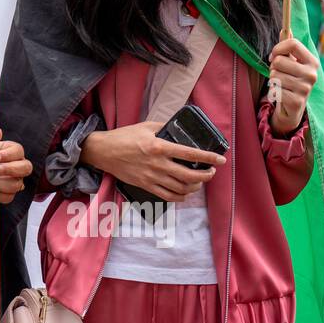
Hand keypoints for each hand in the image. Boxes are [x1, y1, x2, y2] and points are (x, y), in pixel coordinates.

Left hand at [0, 128, 31, 203]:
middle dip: (10, 169)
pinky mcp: (9, 194)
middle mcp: (18, 166)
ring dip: (3, 183)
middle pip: (26, 168)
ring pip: (17, 184)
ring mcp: (16, 181)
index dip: (7, 154)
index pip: (18, 151)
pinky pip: (9, 197)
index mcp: (13, 152)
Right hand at [79, 120, 221, 202]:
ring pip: (181, 188)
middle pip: (190, 176)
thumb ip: (164, 127)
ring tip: (199, 181)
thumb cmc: (123, 137)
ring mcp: (152, 177)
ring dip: (195, 186)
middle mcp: (158, 164)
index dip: (208, 158)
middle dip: (206, 175)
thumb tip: (179, 128)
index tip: (220, 160)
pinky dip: (180, 197)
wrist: (103, 151)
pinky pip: (168, 196)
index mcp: (159, 147)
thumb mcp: (145, 126)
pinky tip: (185, 192)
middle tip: (210, 171)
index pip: (190, 154)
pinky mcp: (145, 185)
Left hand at [267, 38, 317, 135]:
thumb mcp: (291, 62)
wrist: (293, 107)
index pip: (293, 44)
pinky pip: (274, 89)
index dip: (278, 48)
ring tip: (281, 85)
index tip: (274, 55)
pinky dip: (273, 92)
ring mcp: (306, 89)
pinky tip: (281, 95)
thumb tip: (285, 29)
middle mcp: (312, 74)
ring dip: (273, 80)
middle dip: (273, 67)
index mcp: (312, 61)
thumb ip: (289, 47)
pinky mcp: (296, 101)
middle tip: (279, 74)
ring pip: (274, 75)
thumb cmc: (290, 79)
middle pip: (279, 61)